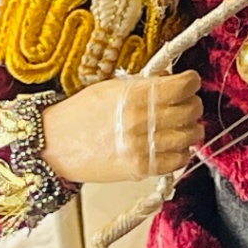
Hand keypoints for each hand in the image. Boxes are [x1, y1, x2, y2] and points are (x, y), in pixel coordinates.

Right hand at [40, 71, 203, 182]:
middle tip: (184, 106)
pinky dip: (180, 153)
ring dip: (189, 130)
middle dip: (191, 106)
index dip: (191, 83)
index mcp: (137, 94)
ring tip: (178, 128)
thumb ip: (144, 84)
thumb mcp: (111, 88)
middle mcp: (144, 119)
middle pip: (192, 110)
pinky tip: (170, 147)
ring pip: (191, 136)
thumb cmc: (79, 115)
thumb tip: (171, 79)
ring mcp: (145, 145)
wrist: (55, 145)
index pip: (184, 85)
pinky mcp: (143, 168)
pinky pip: (179, 160)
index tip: (188, 84)